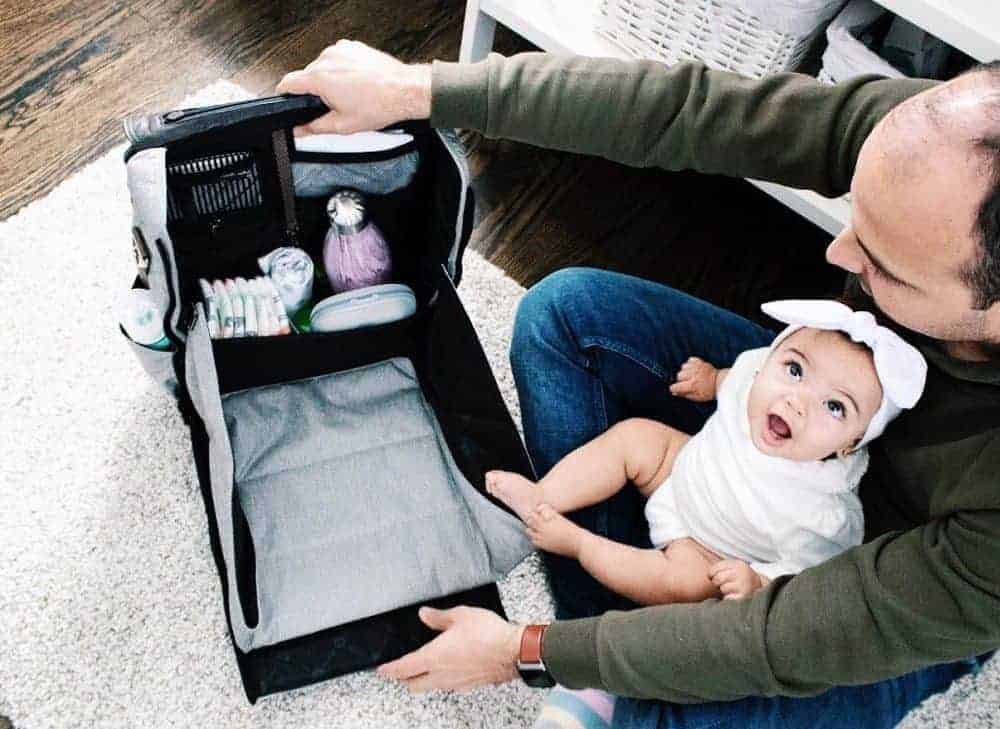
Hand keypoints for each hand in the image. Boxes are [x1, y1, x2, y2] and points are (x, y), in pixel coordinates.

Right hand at [275, 39, 431, 135]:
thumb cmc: (379, 105)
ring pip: (323, 67)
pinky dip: (342, 70)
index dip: (284, 94)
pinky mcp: (352, 46)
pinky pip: (338, 59)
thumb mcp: (343, 125)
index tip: (285, 100)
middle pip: (307, 76)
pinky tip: (356, 84)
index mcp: (320, 77)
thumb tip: (299, 130)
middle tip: (332, 106)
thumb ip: (314, 127)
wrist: (404, 90)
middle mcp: (327, 59)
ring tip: (350, 95)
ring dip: (329, 80)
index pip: (288, 83)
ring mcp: (340, 49)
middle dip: (314, 91)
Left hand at [377, 606, 522, 691]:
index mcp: (434, 657)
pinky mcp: (470, 685)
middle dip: (405, 679)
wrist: (513, 651)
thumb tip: (425, 614)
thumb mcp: (460, 615)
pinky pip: (450, 686)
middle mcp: (442, 674)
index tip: (382, 670)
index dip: (389, 670)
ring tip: (426, 668)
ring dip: (425, 680)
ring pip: (432, 687)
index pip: (403, 669)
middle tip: (402, 671)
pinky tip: (451, 669)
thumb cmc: (488, 634)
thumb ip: (439, 617)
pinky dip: (444, 679)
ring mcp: (456, 683)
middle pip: (414, 685)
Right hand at [669, 357, 717, 401]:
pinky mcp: (700, 362)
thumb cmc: (710, 391)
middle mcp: (693, 375)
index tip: (676, 389)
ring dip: (685, 371)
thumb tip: (675, 392)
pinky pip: (690, 360)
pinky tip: (693, 369)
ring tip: (691, 375)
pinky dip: (690, 364)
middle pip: (678, 375)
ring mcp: (697, 367)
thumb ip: (685, 395)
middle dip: (681, 380)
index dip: (674, 389)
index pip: (675, 386)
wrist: (721, 382)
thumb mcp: (697, 398)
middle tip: (688, 383)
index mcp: (692, 385)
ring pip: (683, 367)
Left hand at [709, 559, 763, 599]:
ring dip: (724, 591)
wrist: (760, 590)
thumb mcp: (734, 568)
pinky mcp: (744, 598)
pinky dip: (728, 598)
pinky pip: (727, 598)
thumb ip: (720, 567)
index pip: (715, 568)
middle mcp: (742, 574)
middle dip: (716, 582)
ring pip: (723, 588)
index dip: (711, 573)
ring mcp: (744, 586)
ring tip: (731, 589)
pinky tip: (735, 596)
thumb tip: (706, 574)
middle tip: (721, 584)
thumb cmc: (740, 578)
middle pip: (717, 578)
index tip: (712, 576)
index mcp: (738, 565)